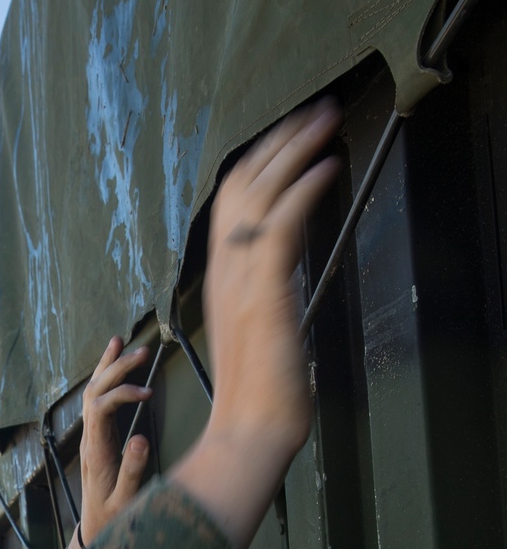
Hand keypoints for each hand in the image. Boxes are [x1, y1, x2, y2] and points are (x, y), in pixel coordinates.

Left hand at [75, 337, 152, 548]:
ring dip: (106, 367)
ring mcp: (90, 437)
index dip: (123, 393)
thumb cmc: (113, 517)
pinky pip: (96, 401)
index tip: (149, 393)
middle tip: (141, 351)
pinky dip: (104, 379)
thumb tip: (141, 438)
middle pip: (94, 392)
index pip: (102, 408)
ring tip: (120, 341)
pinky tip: (112, 365)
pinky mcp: (96, 438)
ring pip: (92, 392)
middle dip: (115, 369)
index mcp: (97, 451)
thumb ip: (133, 471)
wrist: (95, 529)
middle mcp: (89, 439)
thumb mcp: (125, 500)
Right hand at [173, 100, 341, 548]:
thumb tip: (282, 279)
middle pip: (240, 186)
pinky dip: (305, 188)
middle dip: (277, 142)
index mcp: (220, 282)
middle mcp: (224, 274)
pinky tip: (327, 168)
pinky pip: (282, 224)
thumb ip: (264, 299)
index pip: (231, 205)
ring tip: (323, 122)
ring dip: (294, 151)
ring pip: (259, 194)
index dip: (258, 165)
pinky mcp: (264, 293)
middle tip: (310, 115)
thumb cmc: (257, 398)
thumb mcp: (258, 335)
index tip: (287, 141)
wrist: (249, 433)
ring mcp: (240, 282)